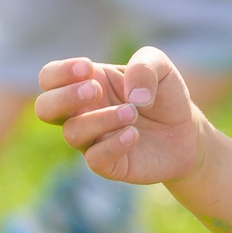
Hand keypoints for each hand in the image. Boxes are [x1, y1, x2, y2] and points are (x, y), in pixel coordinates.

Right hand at [35, 48, 211, 185]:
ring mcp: (92, 140)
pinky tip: (134, 134)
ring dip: (100, 119)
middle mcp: (82, 113)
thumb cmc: (164, 95)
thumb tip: (132, 96)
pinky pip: (95, 159)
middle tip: (96, 90)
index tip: (88, 68)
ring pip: (72, 133)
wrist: (187, 132)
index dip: (60, 73)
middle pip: (44, 109)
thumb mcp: (161, 67)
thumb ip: (144, 67)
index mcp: (87, 83)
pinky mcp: (109, 165)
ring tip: (132, 112)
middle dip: (64, 98)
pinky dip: (113, 144)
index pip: (49, 77)